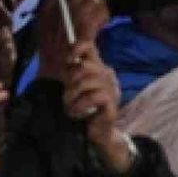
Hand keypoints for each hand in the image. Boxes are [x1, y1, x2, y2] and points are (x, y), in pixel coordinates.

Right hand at [37, 0, 110, 84]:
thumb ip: (46, 2)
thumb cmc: (51, 49)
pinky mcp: (86, 29)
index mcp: (47, 5)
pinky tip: (103, 20)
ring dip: (102, 4)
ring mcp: (73, 18)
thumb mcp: (43, 23)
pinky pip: (101, 12)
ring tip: (100, 12)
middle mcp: (60, 8)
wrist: (56, 74)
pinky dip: (104, 15)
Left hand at [61, 43, 130, 173]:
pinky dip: (80, 106)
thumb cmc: (85, 107)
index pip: (89, 47)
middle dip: (70, 82)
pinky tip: (77, 113)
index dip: (76, 49)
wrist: (98, 131)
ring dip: (72, 97)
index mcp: (99, 67)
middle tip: (66, 97)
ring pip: (86, 82)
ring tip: (69, 108)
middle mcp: (107, 74)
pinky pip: (93, 97)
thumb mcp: (77, 87)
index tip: (67, 61)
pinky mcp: (112, 101)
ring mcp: (111, 87)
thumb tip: (66, 58)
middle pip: (84, 66)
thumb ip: (73, 72)